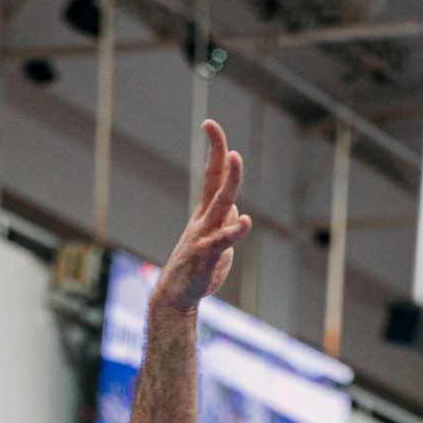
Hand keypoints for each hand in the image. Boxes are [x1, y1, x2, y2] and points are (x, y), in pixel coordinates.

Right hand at [154, 120, 251, 314]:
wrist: (177, 298)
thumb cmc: (197, 271)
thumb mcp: (218, 246)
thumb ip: (227, 227)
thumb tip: (237, 215)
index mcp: (206, 214)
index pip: (211, 175)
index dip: (214, 150)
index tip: (209, 124)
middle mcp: (204, 219)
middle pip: (214, 180)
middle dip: (216, 152)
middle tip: (211, 126)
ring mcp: (205, 235)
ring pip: (220, 203)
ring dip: (229, 180)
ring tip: (236, 158)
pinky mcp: (208, 255)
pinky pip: (223, 240)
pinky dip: (234, 231)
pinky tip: (245, 222)